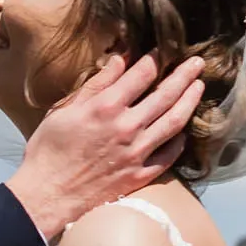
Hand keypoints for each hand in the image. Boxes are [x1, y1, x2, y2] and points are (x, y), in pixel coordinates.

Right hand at [5, 54, 204, 241]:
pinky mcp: (140, 175)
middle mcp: (127, 127)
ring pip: (175, 122)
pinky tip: (182, 132)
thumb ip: (96, 85)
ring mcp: (137, 153)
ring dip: (190, 102)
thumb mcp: (64, 110)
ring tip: (198, 88)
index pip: (142, 74)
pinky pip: (169, 155)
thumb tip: (119, 60)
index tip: (164, 50)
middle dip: (185, 75)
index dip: (156, 58)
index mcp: (106, 107)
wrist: (47, 195)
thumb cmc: (48, 150)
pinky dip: (179, 141)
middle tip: (197, 62)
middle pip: (166, 94)